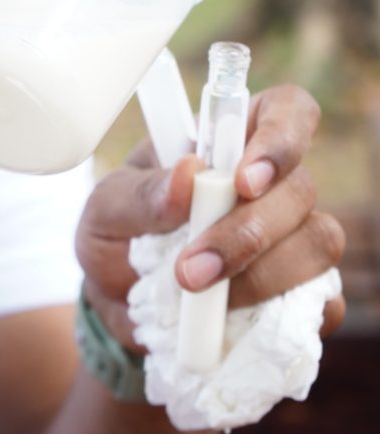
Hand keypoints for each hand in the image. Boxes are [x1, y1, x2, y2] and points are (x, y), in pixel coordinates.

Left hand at [75, 84, 345, 350]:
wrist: (115, 303)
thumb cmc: (116, 234)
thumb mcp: (107, 207)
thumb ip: (142, 192)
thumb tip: (190, 174)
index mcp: (232, 141)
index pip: (288, 111)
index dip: (281, 137)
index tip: (245, 180)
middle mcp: (274, 186)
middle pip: (301, 188)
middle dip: (249, 232)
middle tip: (190, 269)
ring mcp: (294, 241)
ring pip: (318, 244)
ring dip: (263, 276)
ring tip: (199, 297)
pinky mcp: (302, 296)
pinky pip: (326, 304)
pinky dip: (283, 317)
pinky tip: (232, 322)